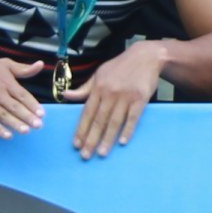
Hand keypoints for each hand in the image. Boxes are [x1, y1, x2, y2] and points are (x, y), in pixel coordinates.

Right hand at [0, 56, 49, 138]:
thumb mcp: (3, 64)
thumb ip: (23, 68)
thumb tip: (40, 65)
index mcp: (4, 82)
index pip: (21, 95)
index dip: (32, 104)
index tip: (42, 113)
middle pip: (14, 106)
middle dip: (27, 116)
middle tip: (38, 125)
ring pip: (2, 115)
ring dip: (15, 123)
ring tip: (26, 131)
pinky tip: (7, 135)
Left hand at [73, 43, 168, 157]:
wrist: (146, 56)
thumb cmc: (121, 66)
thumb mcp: (99, 74)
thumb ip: (84, 88)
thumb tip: (65, 95)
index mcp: (98, 88)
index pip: (87, 113)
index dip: (81, 130)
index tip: (76, 145)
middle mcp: (110, 93)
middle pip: (99, 121)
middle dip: (91, 139)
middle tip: (85, 156)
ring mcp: (126, 96)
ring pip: (114, 122)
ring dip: (107, 139)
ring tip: (101, 153)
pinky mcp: (141, 98)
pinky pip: (133, 117)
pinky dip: (128, 130)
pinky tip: (122, 142)